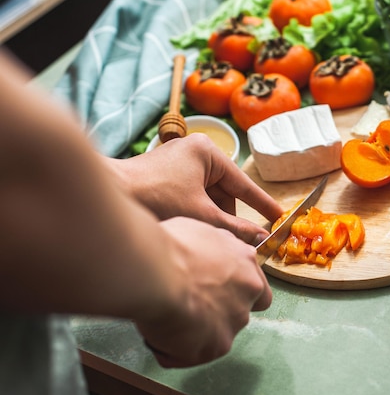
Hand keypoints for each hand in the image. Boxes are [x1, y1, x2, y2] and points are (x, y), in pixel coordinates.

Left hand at [107, 133, 283, 243]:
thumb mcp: (202, 215)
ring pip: (207, 198)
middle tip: (232, 241)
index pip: (242, 183)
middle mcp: (194, 153)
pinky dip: (194, 215)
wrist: (107, 195)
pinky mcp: (165, 177)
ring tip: (204, 237)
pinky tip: (190, 231)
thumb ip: (235, 228)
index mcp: (207, 153)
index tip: (278, 216)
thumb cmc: (154, 198)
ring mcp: (178, 164)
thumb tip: (261, 239)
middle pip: (224, 193)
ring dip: (209, 218)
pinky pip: (191, 198)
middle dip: (226, 218)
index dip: (261, 203)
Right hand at [135, 216, 271, 367]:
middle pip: (240, 311)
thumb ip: (212, 248)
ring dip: (195, 332)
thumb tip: (204, 252)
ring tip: (165, 319)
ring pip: (216, 335)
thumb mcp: (199, 230)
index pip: (256, 284)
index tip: (215, 291)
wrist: (158, 271)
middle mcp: (249, 291)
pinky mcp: (218, 346)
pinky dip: (173, 349)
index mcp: (246, 261)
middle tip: (189, 308)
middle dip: (217, 314)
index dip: (236, 291)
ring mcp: (235, 320)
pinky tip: (157, 332)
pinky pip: (191, 354)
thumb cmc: (171, 246)